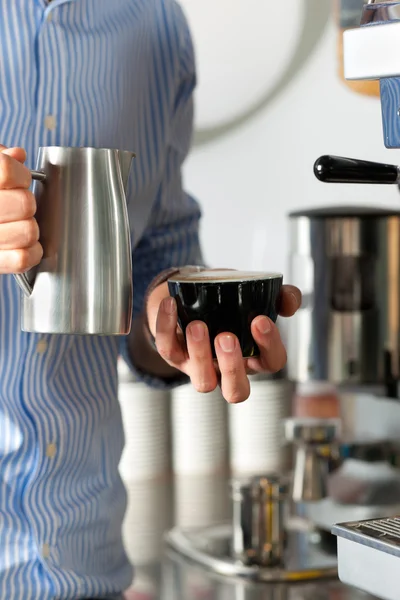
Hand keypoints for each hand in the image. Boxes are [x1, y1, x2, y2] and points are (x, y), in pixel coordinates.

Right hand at [0, 146, 41, 273]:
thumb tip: (17, 155)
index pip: (8, 172)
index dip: (20, 175)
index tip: (18, 179)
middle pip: (24, 204)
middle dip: (25, 202)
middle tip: (15, 204)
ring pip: (28, 231)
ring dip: (28, 227)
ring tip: (15, 224)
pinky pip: (22, 259)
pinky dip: (31, 252)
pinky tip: (22, 244)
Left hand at [147, 282, 300, 402]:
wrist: (189, 293)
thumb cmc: (226, 301)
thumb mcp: (254, 294)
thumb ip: (279, 295)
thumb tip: (291, 299)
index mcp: (254, 355)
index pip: (272, 362)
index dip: (270, 346)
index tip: (260, 320)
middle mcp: (227, 368)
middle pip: (236, 391)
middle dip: (232, 368)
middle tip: (226, 337)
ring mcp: (199, 366)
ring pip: (202, 381)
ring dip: (199, 354)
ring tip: (197, 325)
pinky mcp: (173, 354)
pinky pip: (167, 350)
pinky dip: (166, 327)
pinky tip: (171, 305)